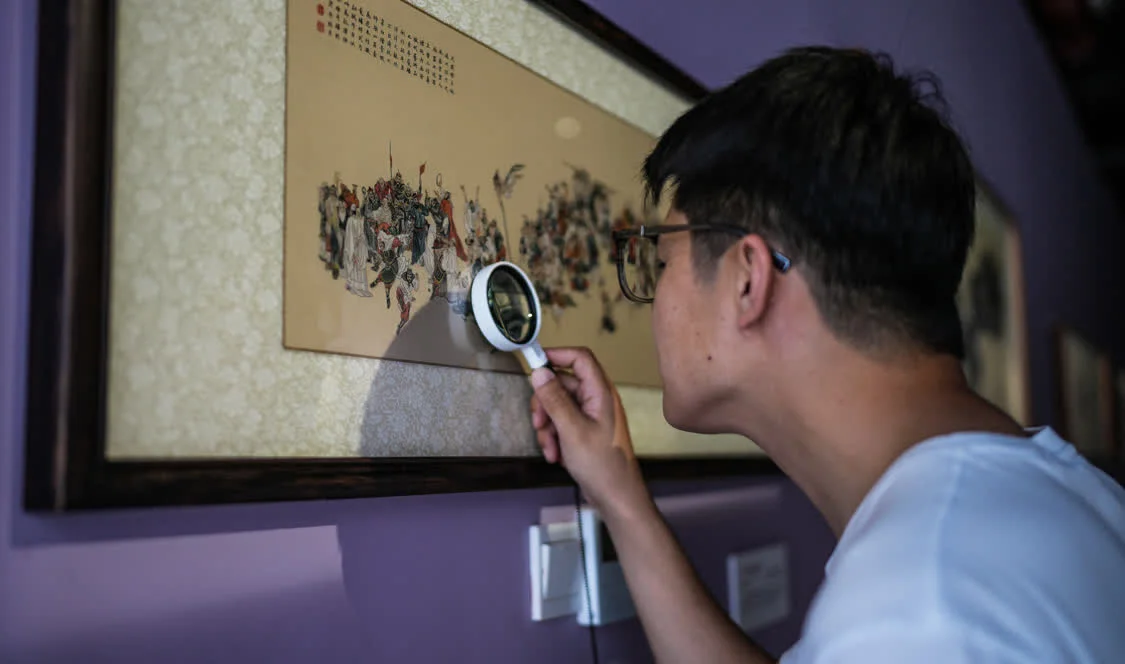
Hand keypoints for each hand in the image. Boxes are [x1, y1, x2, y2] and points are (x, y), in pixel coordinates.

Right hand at [530, 348, 647, 516]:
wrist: (616, 496)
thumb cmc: (601, 464)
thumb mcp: (572, 430)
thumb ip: (555, 399)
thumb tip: (539, 372)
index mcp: (600, 392)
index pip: (579, 358)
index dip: (557, 355)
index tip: (533, 364)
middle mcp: (596, 399)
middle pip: (562, 384)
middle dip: (545, 404)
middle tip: (539, 423)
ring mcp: (590, 415)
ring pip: (557, 406)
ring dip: (547, 425)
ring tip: (550, 447)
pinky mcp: (584, 430)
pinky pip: (561, 423)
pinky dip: (554, 436)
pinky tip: (555, 455)